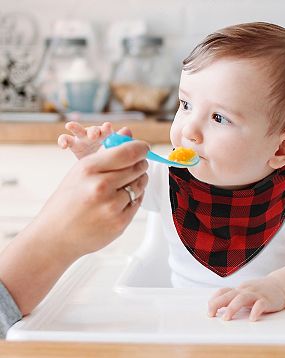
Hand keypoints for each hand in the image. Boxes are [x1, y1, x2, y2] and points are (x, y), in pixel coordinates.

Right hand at [34, 139, 148, 257]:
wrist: (55, 236)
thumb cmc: (67, 201)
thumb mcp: (80, 171)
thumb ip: (106, 153)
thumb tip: (128, 133)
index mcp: (89, 169)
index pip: (127, 152)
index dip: (141, 148)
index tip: (144, 147)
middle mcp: (101, 186)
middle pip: (137, 167)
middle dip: (140, 163)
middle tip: (138, 163)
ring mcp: (111, 206)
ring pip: (140, 184)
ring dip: (139, 180)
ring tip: (126, 182)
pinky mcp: (120, 222)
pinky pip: (138, 202)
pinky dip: (134, 197)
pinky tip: (122, 198)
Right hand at [58, 121, 130, 159]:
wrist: (97, 170)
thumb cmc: (109, 159)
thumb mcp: (115, 152)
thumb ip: (121, 142)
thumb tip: (127, 130)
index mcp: (107, 136)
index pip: (107, 130)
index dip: (107, 128)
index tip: (107, 127)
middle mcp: (95, 134)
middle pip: (93, 129)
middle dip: (93, 131)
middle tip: (93, 135)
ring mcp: (83, 138)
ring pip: (78, 130)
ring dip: (75, 127)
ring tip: (70, 125)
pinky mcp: (73, 143)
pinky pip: (66, 139)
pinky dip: (63, 140)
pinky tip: (63, 146)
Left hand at [208, 276, 284, 321]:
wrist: (281, 285)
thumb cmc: (260, 291)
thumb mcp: (245, 292)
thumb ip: (233, 298)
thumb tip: (217, 307)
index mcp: (239, 289)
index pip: (223, 291)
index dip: (214, 299)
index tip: (208, 310)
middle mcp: (246, 290)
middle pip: (229, 294)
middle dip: (218, 303)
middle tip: (210, 314)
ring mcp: (256, 294)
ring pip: (242, 298)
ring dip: (232, 307)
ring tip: (226, 318)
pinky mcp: (267, 300)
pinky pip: (260, 305)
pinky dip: (255, 311)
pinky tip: (252, 319)